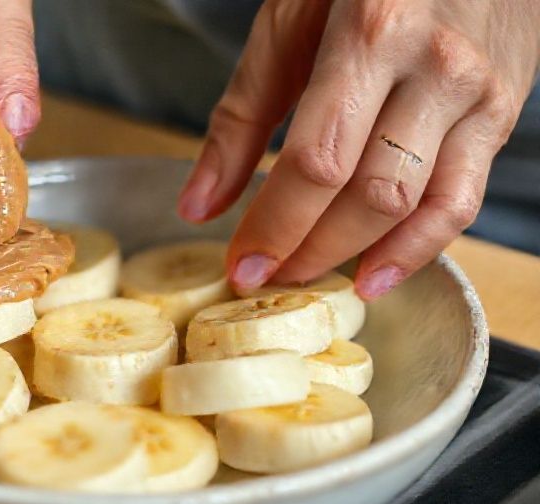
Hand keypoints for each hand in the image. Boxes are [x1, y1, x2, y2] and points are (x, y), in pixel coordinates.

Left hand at [178, 0, 539, 298]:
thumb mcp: (285, 23)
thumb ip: (240, 116)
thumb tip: (198, 205)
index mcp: (370, 33)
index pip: (316, 162)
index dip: (275, 226)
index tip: (242, 265)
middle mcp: (434, 65)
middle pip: (369, 194)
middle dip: (310, 249)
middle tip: (268, 277)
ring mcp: (477, 92)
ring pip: (419, 206)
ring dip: (358, 256)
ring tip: (311, 279)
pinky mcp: (502, 113)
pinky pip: (462, 199)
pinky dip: (418, 248)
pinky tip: (375, 273)